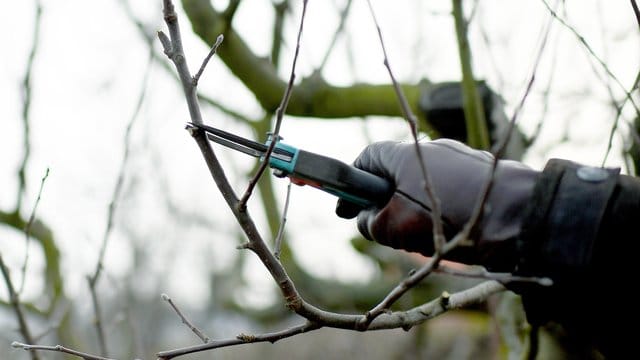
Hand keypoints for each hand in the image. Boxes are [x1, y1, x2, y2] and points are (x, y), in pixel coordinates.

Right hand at [336, 139, 537, 270]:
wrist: (518, 218)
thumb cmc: (450, 218)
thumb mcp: (395, 228)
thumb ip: (370, 222)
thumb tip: (367, 219)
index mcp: (405, 153)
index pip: (366, 158)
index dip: (352, 182)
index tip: (347, 207)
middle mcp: (431, 149)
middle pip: (395, 173)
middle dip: (387, 202)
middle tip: (388, 228)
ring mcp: (459, 159)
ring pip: (422, 186)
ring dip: (415, 210)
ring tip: (424, 236)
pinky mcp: (480, 174)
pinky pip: (448, 191)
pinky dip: (441, 210)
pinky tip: (450, 232)